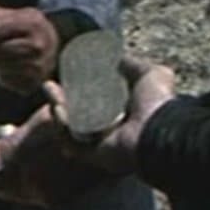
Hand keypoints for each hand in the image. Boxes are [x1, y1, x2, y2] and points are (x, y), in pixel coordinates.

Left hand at [0, 0, 58, 94]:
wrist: (51, 44)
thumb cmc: (26, 29)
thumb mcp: (12, 15)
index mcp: (32, 23)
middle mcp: (38, 44)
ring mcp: (39, 64)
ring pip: (1, 67)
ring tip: (2, 57)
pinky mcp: (36, 81)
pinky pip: (8, 81)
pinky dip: (4, 76)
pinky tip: (9, 68)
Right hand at [0, 55, 175, 206]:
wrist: (160, 131)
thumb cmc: (158, 101)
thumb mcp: (149, 73)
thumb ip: (131, 64)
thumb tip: (114, 54)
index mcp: (125, 110)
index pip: (96, 98)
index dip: (80, 87)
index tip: (67, 74)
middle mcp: (113, 127)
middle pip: (79, 112)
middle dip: (61, 98)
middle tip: (49, 85)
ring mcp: (103, 143)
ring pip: (73, 126)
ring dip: (59, 108)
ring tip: (50, 91)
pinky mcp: (95, 156)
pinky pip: (73, 142)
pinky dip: (63, 126)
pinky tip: (57, 108)